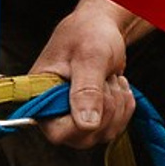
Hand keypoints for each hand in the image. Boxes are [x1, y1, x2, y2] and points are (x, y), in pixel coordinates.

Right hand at [31, 0, 136, 149]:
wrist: (99, 28)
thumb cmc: (87, 34)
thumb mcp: (89, 56)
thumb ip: (86, 89)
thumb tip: (86, 124)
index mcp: (40, 97)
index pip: (57, 132)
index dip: (80, 122)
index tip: (94, 93)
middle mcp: (54, 113)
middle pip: (84, 137)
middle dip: (105, 108)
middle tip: (102, 79)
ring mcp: (74, 119)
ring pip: (104, 133)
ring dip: (117, 104)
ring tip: (107, 79)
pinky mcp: (93, 120)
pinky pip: (117, 126)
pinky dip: (124, 105)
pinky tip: (115, 85)